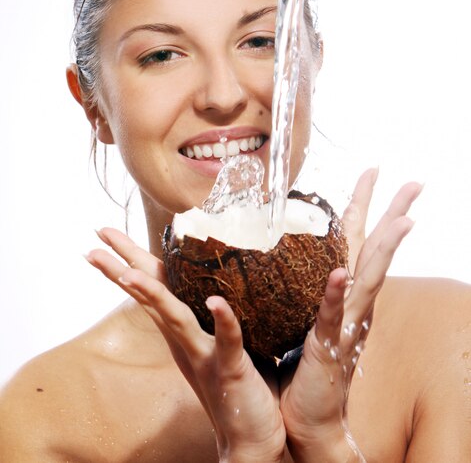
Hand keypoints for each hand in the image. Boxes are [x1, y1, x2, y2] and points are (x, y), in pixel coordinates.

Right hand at [86, 229, 285, 462]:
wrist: (251, 439)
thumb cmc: (240, 384)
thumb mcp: (221, 341)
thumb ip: (213, 312)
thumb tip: (213, 277)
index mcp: (183, 329)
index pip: (153, 286)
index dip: (131, 259)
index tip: (108, 235)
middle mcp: (185, 338)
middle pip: (150, 294)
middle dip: (122, 264)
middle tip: (98, 235)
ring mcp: (204, 353)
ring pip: (174, 317)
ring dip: (151, 293)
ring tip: (128, 272)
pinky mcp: (230, 368)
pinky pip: (227, 341)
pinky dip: (223, 320)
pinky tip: (216, 302)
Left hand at [279, 169, 421, 461]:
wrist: (304, 414)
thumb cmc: (298, 363)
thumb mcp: (297, 313)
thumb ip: (297, 285)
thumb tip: (284, 254)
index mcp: (342, 291)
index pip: (356, 240)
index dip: (365, 206)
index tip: (372, 173)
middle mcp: (351, 303)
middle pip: (375, 249)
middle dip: (393, 214)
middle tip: (413, 182)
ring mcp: (345, 323)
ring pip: (370, 277)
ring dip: (387, 247)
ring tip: (406, 218)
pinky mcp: (327, 346)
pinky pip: (333, 317)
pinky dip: (337, 294)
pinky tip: (342, 274)